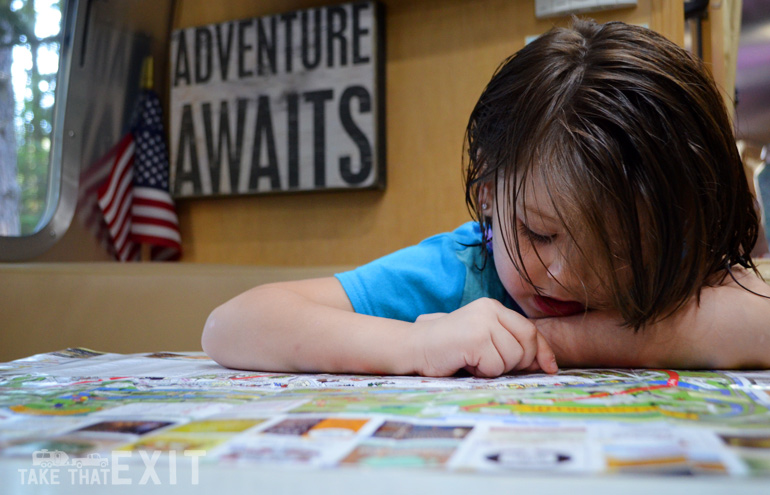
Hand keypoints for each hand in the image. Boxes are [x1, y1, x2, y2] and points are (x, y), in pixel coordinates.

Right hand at [410, 298, 557, 376]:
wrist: (413, 347)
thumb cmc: (448, 348)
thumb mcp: (482, 338)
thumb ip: (508, 343)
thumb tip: (544, 362)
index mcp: (492, 307)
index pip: (530, 330)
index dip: (542, 351)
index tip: (550, 368)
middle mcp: (489, 310)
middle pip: (526, 344)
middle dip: (517, 363)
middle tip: (492, 365)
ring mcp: (482, 323)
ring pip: (512, 358)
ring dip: (495, 369)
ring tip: (473, 361)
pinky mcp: (475, 339)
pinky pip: (495, 366)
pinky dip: (482, 372)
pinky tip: (466, 364)